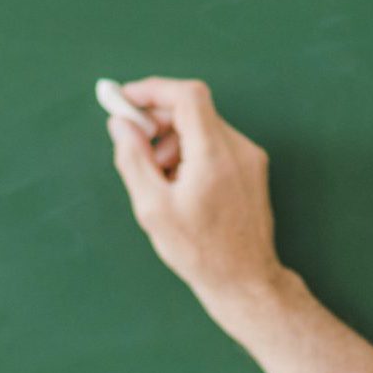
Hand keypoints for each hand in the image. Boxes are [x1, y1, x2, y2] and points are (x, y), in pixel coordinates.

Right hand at [102, 76, 284, 311]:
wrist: (244, 280)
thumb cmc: (200, 252)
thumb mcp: (153, 209)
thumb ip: (133, 160)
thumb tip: (120, 125)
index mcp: (214, 154)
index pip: (186, 95)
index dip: (152, 91)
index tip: (126, 101)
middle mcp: (238, 148)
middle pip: (193, 109)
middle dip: (159, 121)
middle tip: (136, 145)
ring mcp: (249, 158)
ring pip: (203, 128)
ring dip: (174, 142)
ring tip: (160, 180)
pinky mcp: (252, 169)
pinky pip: (216, 145)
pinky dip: (193, 154)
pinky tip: (181, 188)